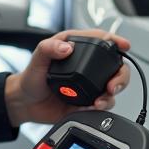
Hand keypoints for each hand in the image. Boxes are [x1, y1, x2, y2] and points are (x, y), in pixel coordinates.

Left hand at [4, 28, 131, 127]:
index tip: (124, 46)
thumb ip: (48, 49)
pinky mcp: (87, 101)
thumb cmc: (30, 78)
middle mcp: (87, 67)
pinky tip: (90, 108)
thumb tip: (66, 48)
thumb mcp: (37, 59)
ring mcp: (89, 85)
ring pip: (113, 88)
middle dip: (120, 76)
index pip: (101, 40)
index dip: (115, 41)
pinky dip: (100, 107)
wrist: (25, 103)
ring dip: (111, 95)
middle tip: (113, 85)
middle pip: (115, 67)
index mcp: (76, 49)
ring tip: (99, 101)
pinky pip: (102, 105)